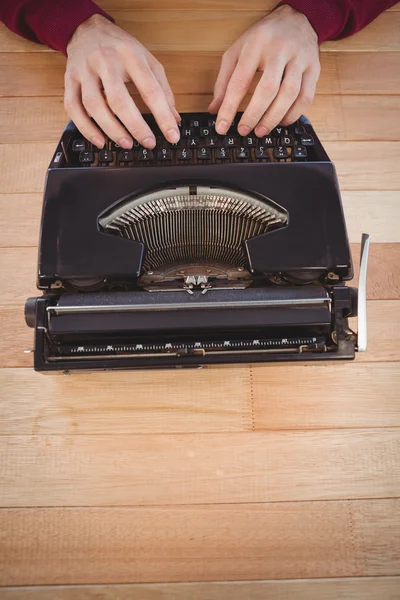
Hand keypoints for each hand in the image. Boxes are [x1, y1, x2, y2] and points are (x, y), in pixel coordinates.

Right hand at [64, 14, 179, 148]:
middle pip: (119, 99)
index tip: (172, 135)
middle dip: (135, 126)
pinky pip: (73, 107)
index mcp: (131, 56)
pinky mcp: (70, 80)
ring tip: (127, 144)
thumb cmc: (121, 49)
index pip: (150, 89)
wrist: (87, 28)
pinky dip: (85, 128)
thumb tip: (174, 120)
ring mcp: (85, 71)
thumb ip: (162, 90)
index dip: (163, 115)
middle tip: (148, 143)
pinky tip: (99, 141)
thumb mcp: (147, 61)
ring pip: (93, 105)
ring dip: (111, 129)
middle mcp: (106, 61)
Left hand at [208, 4, 319, 136]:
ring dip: (274, 118)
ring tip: (261, 131)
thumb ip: (224, 80)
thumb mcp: (237, 51)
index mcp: (255, 44)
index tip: (222, 127)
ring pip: (290, 94)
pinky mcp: (314, 68)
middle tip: (244, 131)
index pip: (240, 81)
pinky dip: (293, 114)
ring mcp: (300, 58)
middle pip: (267, 89)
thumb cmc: (263, 38)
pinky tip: (281, 121)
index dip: (229, 107)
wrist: (296, 18)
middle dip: (254, 115)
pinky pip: (306, 96)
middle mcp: (279, 49)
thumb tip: (215, 109)